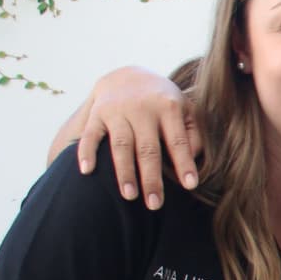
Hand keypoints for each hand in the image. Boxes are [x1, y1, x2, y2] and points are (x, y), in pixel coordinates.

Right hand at [74, 67, 204, 209]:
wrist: (128, 75)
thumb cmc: (164, 102)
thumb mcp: (185, 110)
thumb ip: (194, 134)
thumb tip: (192, 160)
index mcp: (168, 107)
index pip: (178, 140)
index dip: (184, 162)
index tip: (190, 185)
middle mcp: (142, 108)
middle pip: (148, 148)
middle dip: (151, 178)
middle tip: (155, 204)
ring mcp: (117, 110)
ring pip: (120, 145)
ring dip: (124, 172)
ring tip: (129, 196)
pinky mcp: (97, 113)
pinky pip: (90, 135)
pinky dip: (86, 152)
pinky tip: (86, 171)